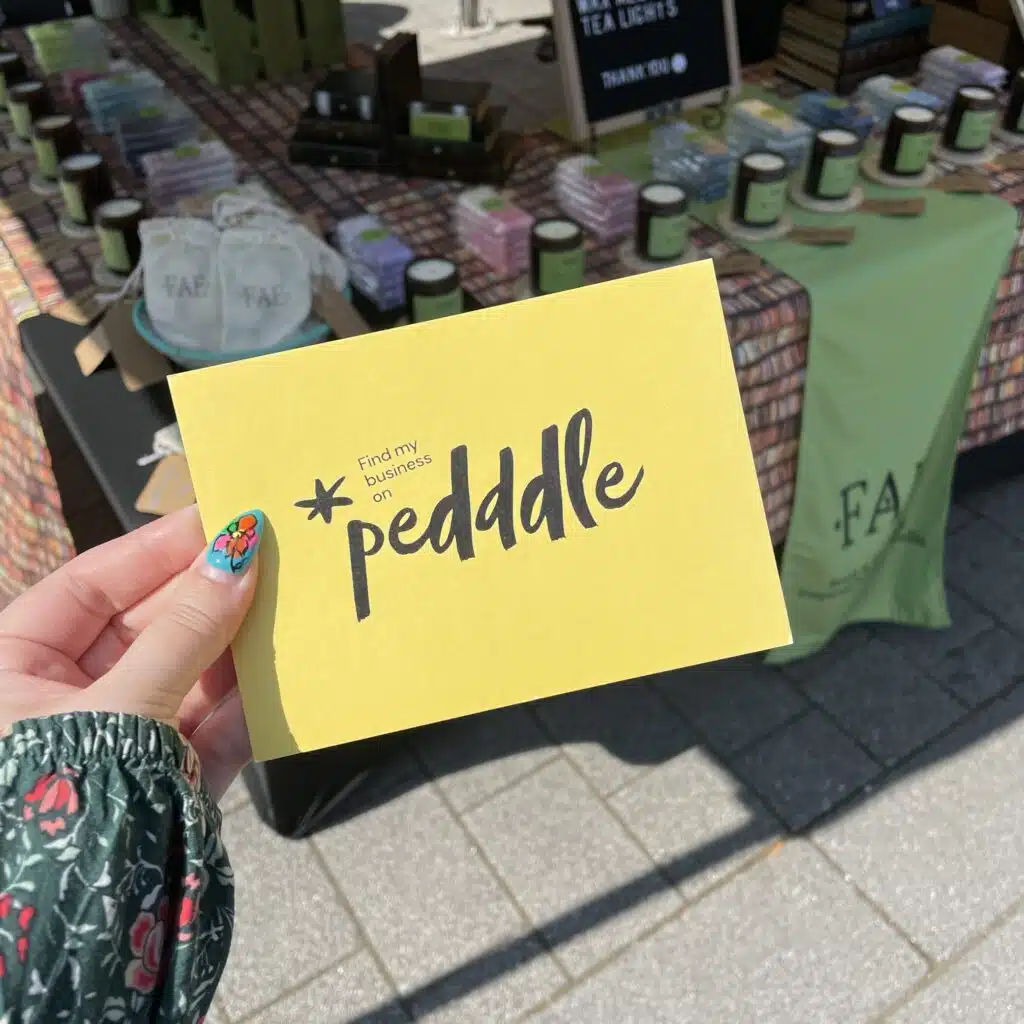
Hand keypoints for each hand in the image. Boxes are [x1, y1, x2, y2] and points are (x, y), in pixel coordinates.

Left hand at [0, 505, 263, 800]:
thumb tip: (236, 556)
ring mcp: (126, 737)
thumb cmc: (54, 808)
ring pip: (193, 671)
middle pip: (154, 624)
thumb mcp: (119, 707)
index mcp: (16, 667)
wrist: (67, 937)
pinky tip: (287, 675)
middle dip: (212, 595)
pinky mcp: (173, 778)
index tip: (221, 515)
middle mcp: (69, 697)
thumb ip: (185, 631)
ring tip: (292, 605)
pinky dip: (250, 703)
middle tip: (272, 556)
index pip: (96, 584)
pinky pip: (215, 725)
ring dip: (241, 645)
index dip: (160, 547)